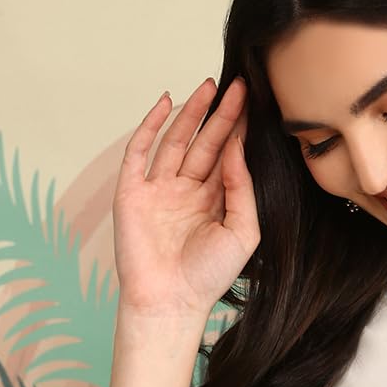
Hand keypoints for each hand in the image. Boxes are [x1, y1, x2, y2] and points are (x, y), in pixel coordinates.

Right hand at [112, 75, 259, 324]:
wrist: (171, 299)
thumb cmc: (210, 275)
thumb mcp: (242, 231)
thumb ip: (241, 188)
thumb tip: (236, 148)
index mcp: (215, 202)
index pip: (228, 157)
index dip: (239, 131)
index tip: (254, 104)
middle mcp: (187, 192)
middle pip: (206, 143)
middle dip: (221, 115)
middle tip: (239, 86)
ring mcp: (159, 189)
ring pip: (177, 141)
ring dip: (192, 113)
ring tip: (209, 86)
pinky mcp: (133, 191)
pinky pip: (141, 151)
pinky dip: (151, 125)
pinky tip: (166, 102)